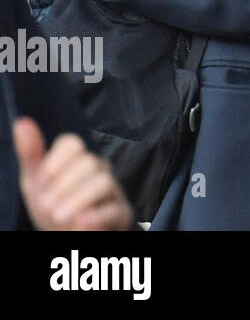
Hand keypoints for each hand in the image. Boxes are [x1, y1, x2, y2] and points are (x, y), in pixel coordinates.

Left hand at [13, 118, 132, 230]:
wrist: (68, 234)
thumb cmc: (53, 204)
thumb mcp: (35, 181)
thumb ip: (31, 153)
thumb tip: (21, 122)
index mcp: (76, 159)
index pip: (72, 143)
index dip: (56, 160)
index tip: (44, 178)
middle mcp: (97, 169)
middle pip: (88, 162)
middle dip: (64, 185)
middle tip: (48, 204)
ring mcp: (112, 190)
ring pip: (103, 182)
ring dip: (77, 200)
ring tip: (60, 216)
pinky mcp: (121, 212)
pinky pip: (114, 208)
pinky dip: (95, 216)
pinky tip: (80, 222)